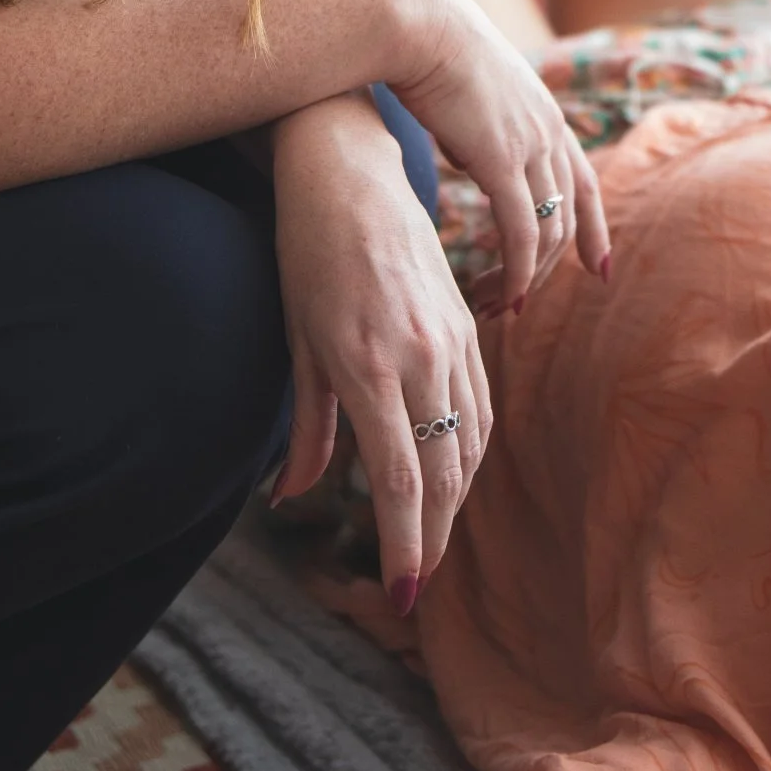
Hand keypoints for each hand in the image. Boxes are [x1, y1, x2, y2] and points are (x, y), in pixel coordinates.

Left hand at [269, 94, 489, 607]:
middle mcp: (422, 358)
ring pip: (471, 442)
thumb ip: (306, 430)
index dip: (405, 545)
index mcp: (372, 368)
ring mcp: (451, 340)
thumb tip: (290, 500)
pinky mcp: (463, 325)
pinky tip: (454, 475)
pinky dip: (470, 451)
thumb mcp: (298, 344)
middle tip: (415, 586)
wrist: (351, 175)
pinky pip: (479, 404)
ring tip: (430, 543)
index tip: (400, 594)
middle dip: (433, 538)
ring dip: (455, 501)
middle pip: (447, 473)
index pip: (403, 481)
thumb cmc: (308, 255)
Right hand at [383, 0, 610, 311]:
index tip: (597, 265)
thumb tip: (469, 156)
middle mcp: (550, 130)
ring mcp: (530, 144)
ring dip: (529, 276)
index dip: (595, 227)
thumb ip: (478, 130)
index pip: (585, 181)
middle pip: (572, 214)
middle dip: (553, 266)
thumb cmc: (428, 52)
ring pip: (550, 229)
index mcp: (545, 114)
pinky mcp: (502, 159)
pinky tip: (506, 293)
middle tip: (520, 302)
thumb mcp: (468, 95)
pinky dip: (519, 269)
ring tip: (500, 306)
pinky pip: (522, 230)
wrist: (417, 24)